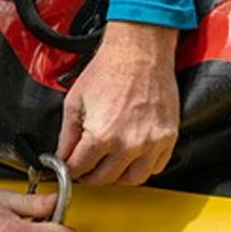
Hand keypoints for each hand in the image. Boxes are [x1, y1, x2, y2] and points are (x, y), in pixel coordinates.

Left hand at [57, 20, 179, 185]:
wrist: (139, 51)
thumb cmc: (109, 70)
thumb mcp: (75, 101)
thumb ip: (67, 135)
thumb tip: (62, 155)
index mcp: (101, 135)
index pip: (79, 169)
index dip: (70, 170)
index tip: (70, 168)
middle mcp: (128, 144)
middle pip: (104, 179)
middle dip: (90, 175)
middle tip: (87, 166)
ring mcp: (151, 142)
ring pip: (132, 179)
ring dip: (118, 176)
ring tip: (110, 163)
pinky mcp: (168, 137)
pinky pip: (157, 167)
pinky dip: (143, 166)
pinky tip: (133, 155)